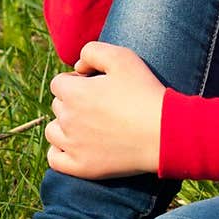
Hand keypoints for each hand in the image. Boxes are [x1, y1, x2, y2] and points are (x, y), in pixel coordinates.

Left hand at [45, 41, 163, 178]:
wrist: (165, 132)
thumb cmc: (145, 92)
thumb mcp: (122, 57)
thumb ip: (92, 52)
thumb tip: (77, 67)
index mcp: (73, 92)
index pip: (59, 83)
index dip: (78, 82)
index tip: (98, 87)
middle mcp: (67, 119)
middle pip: (58, 106)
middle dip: (74, 102)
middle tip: (102, 106)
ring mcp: (72, 145)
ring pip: (53, 131)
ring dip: (65, 126)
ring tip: (89, 126)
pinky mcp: (81, 167)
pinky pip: (55, 159)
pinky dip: (60, 151)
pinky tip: (76, 146)